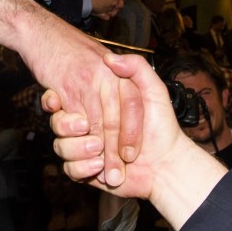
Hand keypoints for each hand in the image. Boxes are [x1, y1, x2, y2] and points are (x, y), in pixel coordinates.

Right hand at [0, 0, 142, 186]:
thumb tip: (129, 96)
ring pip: (96, 124)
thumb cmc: (68, 46)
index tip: (132, 154)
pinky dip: (76, 140)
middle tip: (118, 175)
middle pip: (116, 120)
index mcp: (117, 70)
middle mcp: (105, 75)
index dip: (133, 132)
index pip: (134, 105)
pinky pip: (73, 119)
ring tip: (101, 171)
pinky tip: (79, 152)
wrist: (38, 30)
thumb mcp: (101, 55)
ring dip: (98, 152)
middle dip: (116, 151)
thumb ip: (123, 70)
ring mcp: (84, 82)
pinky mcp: (63, 89)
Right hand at [47, 52, 226, 230]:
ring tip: (99, 158)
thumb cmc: (163, 130)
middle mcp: (91, 120)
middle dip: (88, 138)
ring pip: (63, 143)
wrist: (168, 170)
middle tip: (97, 143)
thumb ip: (138, 69)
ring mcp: (84, 143)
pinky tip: (96, 167)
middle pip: (72, 124)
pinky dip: (80, 168)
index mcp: (105, 103)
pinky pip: (67, 166)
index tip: (99, 124)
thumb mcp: (155, 92)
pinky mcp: (81, 165)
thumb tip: (111, 60)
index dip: (89, 113)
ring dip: (78, 150)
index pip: (85, 104)